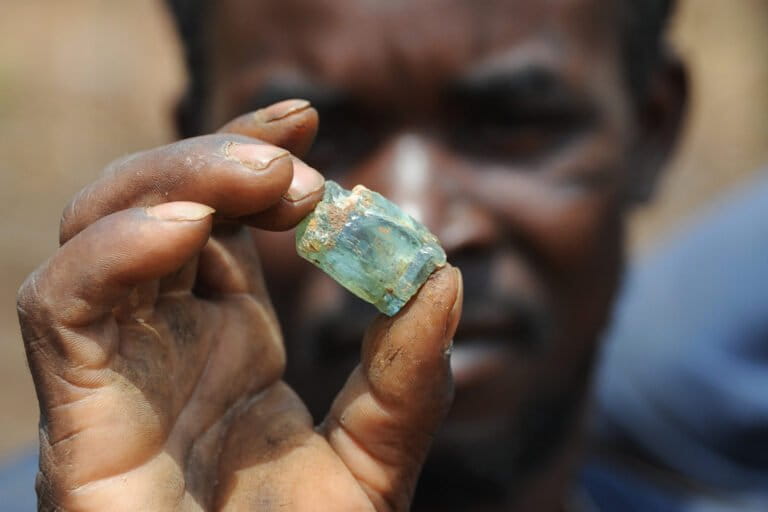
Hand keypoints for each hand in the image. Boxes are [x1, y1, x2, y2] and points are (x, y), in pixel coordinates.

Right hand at [17, 100, 461, 510]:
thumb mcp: (377, 460)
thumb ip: (408, 376)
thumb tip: (439, 272)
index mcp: (228, 342)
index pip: (220, 216)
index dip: (252, 154)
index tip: (309, 118)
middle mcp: (164, 343)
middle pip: (157, 205)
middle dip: (219, 159)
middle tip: (298, 161)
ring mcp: (116, 372)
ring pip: (99, 231)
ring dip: (174, 183)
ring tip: (262, 179)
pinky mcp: (77, 415)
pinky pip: (62, 304)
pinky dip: (116, 252)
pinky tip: (192, 229)